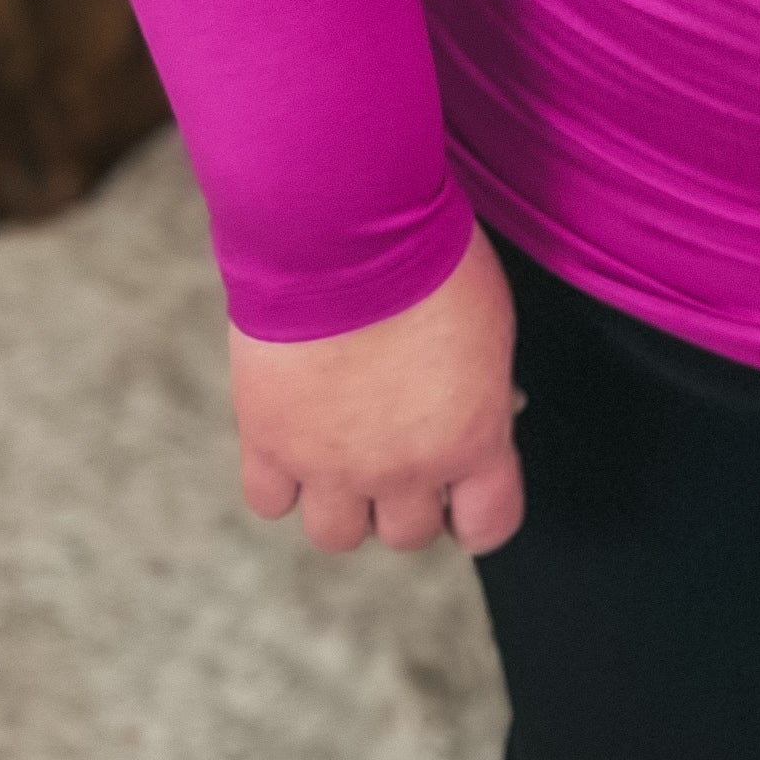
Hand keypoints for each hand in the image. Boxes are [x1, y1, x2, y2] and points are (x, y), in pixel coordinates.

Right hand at [228, 220, 526, 557]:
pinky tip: (292, 437)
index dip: (476, 510)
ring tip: (341, 449)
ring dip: (342, 501)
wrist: (343, 226)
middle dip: (405, 497)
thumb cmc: (428, 252)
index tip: (463, 490)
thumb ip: (481, 387)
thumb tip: (484, 409)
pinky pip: (270, 500)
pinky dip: (281, 479)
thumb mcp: (489, 323)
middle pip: (406, 534)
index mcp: (472, 437)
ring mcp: (332, 463)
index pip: (490, 523)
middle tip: (396, 449)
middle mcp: (404, 468)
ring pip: (336, 533)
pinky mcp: (269, 441)